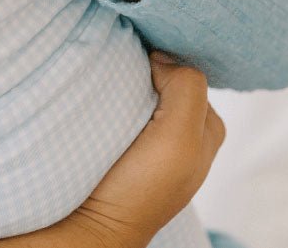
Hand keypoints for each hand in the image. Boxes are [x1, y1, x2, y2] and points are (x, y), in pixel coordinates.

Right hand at [0, 55, 224, 247]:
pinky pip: (113, 107)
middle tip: (120, 66)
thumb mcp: (181, 139)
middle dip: (146, 69)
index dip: (168, 63)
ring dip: (121, 81)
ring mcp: (144, 143)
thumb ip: (187, 90)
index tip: (142, 61)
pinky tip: (93, 97)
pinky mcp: (114, 146)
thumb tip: (162, 59)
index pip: (191, 76)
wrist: (83, 228)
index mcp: (203, 134)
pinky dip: (104, 97)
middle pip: (165, 81)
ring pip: (138, 91)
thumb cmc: (137, 191)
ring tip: (103, 79)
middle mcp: (178, 138)